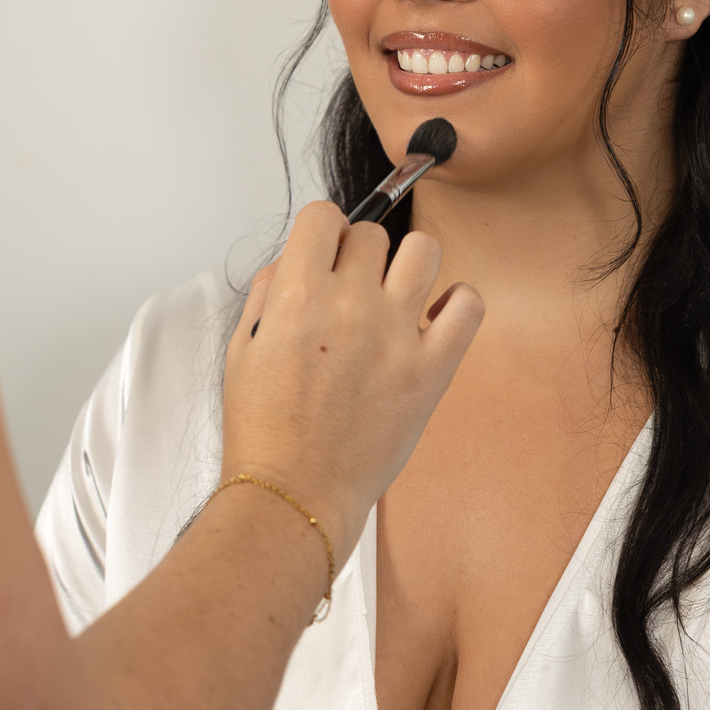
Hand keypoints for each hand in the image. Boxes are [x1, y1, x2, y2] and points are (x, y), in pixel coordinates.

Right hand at [218, 202, 482, 552]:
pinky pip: (468, 306)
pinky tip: (435, 320)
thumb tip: (290, 264)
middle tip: (353, 289)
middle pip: (372, 234)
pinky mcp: (431, 369)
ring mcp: (396, 335)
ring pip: (425, 249)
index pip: (322, 216)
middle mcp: (349, 305)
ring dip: (409, 264)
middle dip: (359, 254)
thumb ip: (266, 295)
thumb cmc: (264, 432)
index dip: (322, 232)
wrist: (294, 493)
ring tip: (397, 295)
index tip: (324, 252)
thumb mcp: (241, 351)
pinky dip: (458, 303)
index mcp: (297, 297)